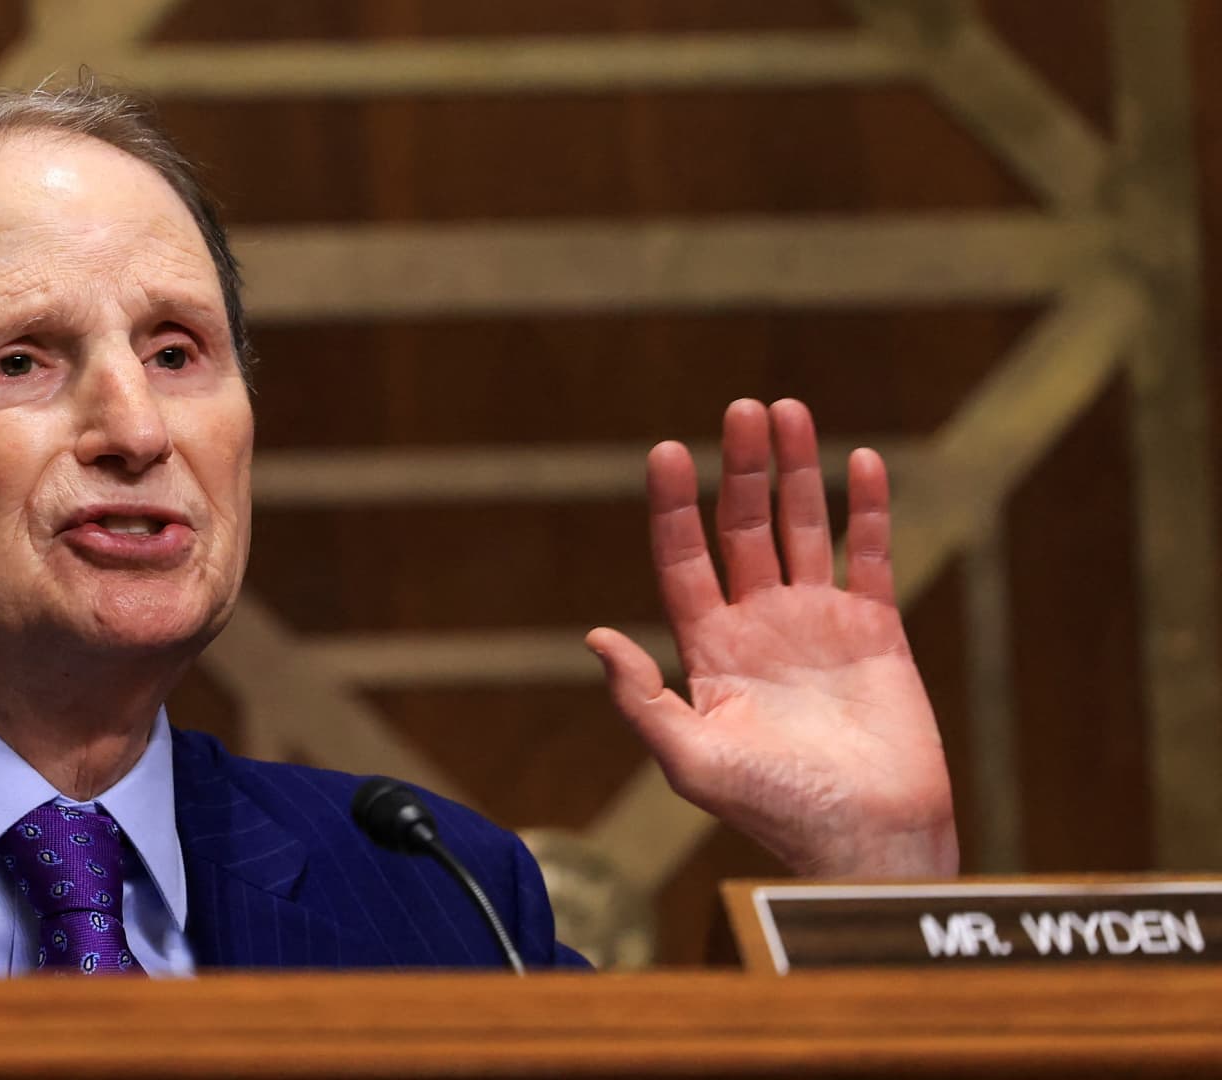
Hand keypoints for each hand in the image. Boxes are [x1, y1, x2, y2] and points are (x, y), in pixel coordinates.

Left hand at [588, 399, 956, 878]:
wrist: (865, 840)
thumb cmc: (773, 809)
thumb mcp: (690, 760)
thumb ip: (642, 698)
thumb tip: (594, 637)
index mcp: (709, 648)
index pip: (683, 558)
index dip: (674, 505)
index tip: (666, 450)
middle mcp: (758, 624)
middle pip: (743, 526)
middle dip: (741, 468)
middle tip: (741, 407)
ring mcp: (818, 622)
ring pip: (803, 527)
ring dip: (797, 469)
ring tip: (786, 410)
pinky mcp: (876, 629)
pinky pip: (868, 554)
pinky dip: (866, 508)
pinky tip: (860, 461)